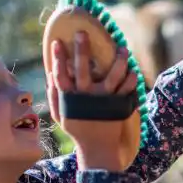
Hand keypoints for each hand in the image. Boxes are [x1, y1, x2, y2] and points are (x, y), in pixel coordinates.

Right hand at [46, 31, 138, 170]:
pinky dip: (131, 80)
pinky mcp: (118, 106)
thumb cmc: (78, 129)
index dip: (58, 58)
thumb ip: (54, 96)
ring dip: (118, 61)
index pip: (60, 75)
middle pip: (83, 70)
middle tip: (82, 33)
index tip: (57, 42)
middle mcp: (86, 98)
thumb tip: (49, 74)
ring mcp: (104, 102)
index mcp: (70, 100)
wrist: (98, 149)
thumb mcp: (61, 115)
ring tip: (122, 48)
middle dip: (82, 50)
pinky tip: (132, 70)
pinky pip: (127, 90)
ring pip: (112, 76)